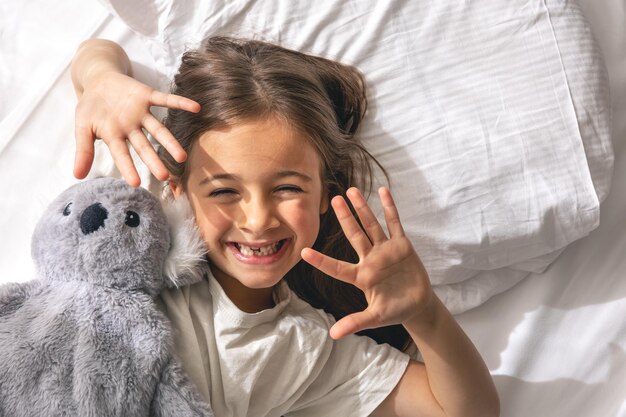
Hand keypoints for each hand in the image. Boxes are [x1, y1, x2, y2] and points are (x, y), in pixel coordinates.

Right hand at [74, 71, 199, 185]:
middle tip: (165, 176)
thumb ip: (83, 150)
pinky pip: (166, 99)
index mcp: (115, 137)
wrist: (98, 80)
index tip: (135, 183)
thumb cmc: (91, 107)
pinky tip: (196, 108)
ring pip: (158, 129)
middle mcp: (131, 128)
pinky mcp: (147, 96)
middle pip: (144, 147)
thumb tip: (77, 175)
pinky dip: (181, 102)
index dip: (128, 168)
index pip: (121, 155)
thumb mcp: (82, 127)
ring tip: (182, 157)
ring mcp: (141, 113)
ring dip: (170, 142)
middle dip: (154, 161)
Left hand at [301, 187, 434, 339]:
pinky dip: (389, 207)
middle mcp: (370, 259)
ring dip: (362, 208)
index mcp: (361, 276)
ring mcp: (385, 250)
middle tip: (332, 199)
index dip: (321, 260)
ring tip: (352, 190)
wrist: (417, 305)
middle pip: (354, 234)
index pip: (337, 267)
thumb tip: (333, 335)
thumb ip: (355, 323)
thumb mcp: (375, 318)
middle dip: (344, 217)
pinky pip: (394, 223)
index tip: (303, 251)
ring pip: (371, 225)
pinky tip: (383, 191)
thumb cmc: (394, 311)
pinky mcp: (401, 245)